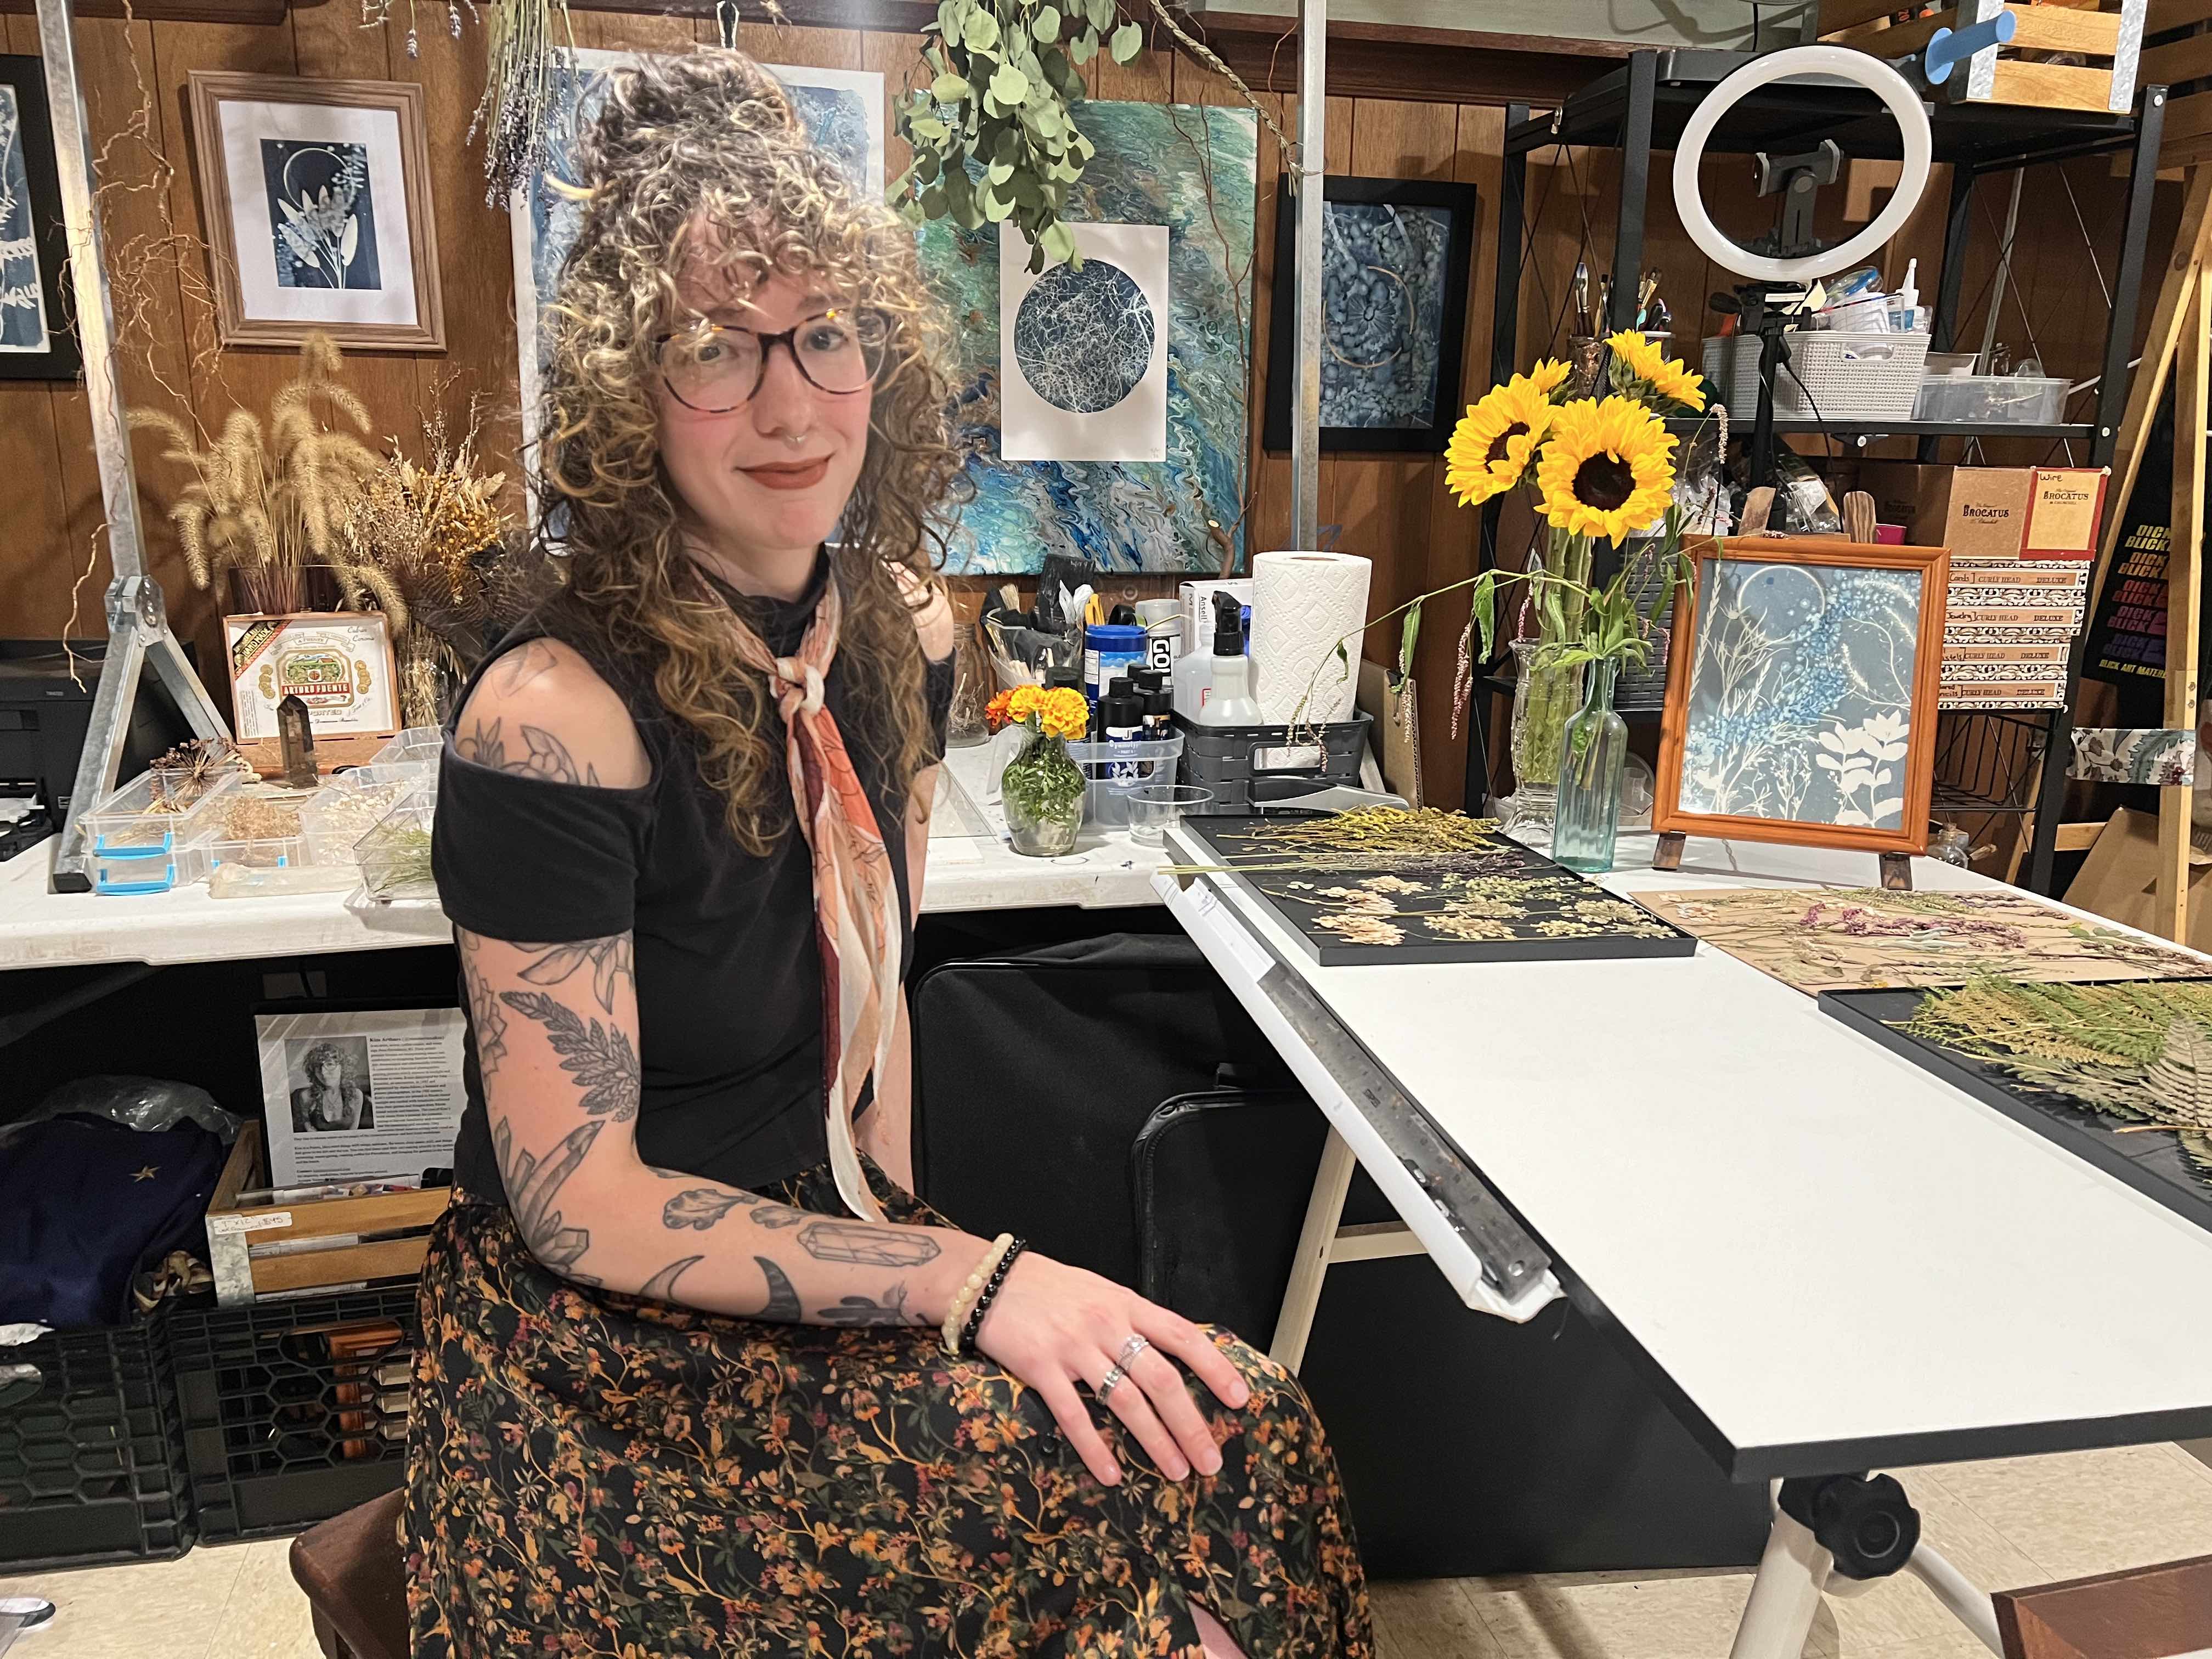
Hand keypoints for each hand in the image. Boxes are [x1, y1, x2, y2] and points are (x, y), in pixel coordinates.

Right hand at [970, 1250, 1250, 1487]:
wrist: (989, 1278)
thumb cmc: (1050, 1289)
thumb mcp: (1100, 1292)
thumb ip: (1132, 1321)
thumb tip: (1171, 1355)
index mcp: (1126, 1305)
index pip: (1183, 1336)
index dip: (1215, 1368)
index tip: (1239, 1399)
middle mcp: (1107, 1325)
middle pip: (1162, 1379)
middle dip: (1191, 1425)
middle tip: (1211, 1461)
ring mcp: (1074, 1347)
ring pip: (1126, 1402)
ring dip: (1156, 1442)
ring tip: (1177, 1472)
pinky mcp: (1041, 1367)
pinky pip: (1074, 1415)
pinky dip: (1095, 1449)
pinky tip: (1112, 1475)